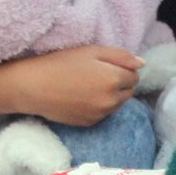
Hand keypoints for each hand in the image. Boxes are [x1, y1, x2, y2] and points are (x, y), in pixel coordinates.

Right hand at [12, 45, 145, 126]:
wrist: (33, 87)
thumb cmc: (60, 63)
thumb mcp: (91, 51)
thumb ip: (121, 56)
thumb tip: (142, 64)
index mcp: (114, 79)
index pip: (134, 75)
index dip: (121, 68)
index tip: (104, 65)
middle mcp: (111, 101)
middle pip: (128, 91)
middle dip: (119, 83)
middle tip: (96, 74)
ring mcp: (101, 115)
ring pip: (117, 104)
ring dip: (110, 95)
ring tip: (87, 85)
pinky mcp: (90, 123)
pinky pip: (103, 113)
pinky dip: (98, 106)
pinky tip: (80, 97)